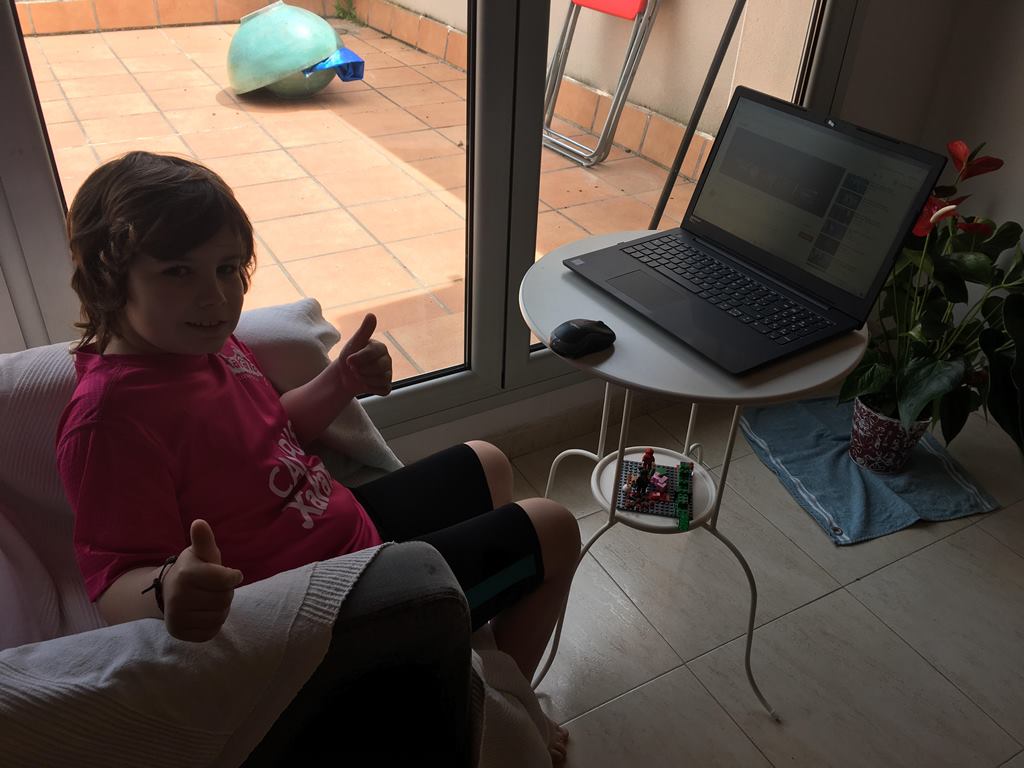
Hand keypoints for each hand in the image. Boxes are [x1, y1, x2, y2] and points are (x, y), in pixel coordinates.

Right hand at [163, 519, 243, 642]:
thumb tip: (199, 523)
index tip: (231, 575)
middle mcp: (178, 596)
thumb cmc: (195, 568)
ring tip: (209, 599)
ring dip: (221, 609)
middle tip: (214, 588)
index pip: (226, 580)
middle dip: (226, 593)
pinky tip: (203, 613)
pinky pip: (211, 632)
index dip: (233, 577)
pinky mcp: (178, 632)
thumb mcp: (201, 552)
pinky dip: (213, 624)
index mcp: (186, 573)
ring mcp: (176, 616)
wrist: (169, 590)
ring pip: (219, 617)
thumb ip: (204, 540)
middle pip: (225, 600)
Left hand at [335, 313, 392, 397]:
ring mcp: (388, 374)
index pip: (372, 353)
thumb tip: (371, 315)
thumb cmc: (350, 357)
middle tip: (354, 368)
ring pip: (380, 380)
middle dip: (361, 370)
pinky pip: (383, 390)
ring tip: (359, 375)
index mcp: (380, 348)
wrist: (344, 375)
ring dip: (365, 380)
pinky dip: (371, 388)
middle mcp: (387, 360)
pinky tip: (366, 384)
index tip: (349, 360)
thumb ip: (364, 331)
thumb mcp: (354, 343)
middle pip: (377, 368)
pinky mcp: (386, 386)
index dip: (358, 359)